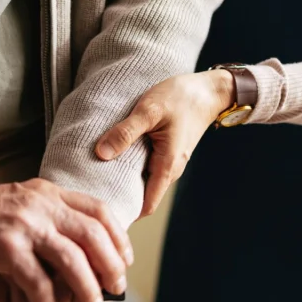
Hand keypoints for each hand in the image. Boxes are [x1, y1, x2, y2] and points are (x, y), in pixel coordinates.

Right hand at [0, 178, 132, 301]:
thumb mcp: (22, 201)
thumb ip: (50, 212)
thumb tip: (81, 238)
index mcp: (49, 192)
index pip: (98, 210)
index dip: (119, 238)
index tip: (124, 261)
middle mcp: (41, 205)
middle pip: (94, 235)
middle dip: (111, 267)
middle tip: (115, 288)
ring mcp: (24, 226)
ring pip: (73, 261)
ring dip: (87, 291)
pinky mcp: (5, 249)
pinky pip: (38, 282)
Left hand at [95, 70, 233, 217]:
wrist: (208, 90)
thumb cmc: (181, 97)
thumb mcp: (149, 111)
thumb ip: (125, 132)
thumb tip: (101, 154)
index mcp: (167, 165)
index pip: (146, 206)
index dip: (126, 211)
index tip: (103, 209)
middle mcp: (170, 170)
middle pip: (142, 196)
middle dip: (120, 197)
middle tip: (93, 192)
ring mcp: (169, 162)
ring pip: (144, 182)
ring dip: (125, 181)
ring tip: (98, 176)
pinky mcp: (166, 152)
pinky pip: (147, 168)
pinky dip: (131, 167)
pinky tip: (114, 158)